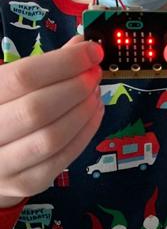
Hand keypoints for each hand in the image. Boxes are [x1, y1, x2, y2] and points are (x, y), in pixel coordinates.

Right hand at [0, 37, 103, 208]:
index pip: (24, 76)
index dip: (65, 62)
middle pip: (38, 109)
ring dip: (84, 111)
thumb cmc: (0, 111)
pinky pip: (62, 159)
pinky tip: (94, 113)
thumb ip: (44, 65)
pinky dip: (85, 133)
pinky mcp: (24, 183)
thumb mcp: (8, 84)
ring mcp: (3, 164)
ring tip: (96, 92)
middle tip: (95, 73)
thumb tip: (81, 45)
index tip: (92, 51)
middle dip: (76, 87)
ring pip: (52, 137)